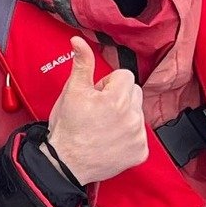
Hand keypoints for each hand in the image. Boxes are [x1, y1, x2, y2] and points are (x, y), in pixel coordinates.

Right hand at [44, 37, 147, 186]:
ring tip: (104, 126)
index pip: (124, 76)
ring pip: (138, 113)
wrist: (65, 164)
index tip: (96, 96)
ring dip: (124, 115)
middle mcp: (131, 117)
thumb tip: (79, 42)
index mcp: (115, 99)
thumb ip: (82, 64)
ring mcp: (137, 136)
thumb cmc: (67, 130)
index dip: (107, 84)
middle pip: (134, 92)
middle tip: (99, 111)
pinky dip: (128, 137)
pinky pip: (140, 135)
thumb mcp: (71, 92)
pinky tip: (111, 140)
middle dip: (119, 97)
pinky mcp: (140, 152)